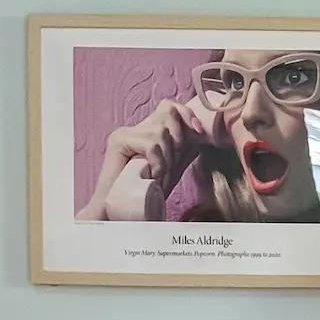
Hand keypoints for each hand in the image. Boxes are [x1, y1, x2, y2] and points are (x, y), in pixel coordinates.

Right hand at [78, 98, 222, 219]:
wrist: (120, 211)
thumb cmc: (146, 193)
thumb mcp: (172, 167)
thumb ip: (183, 149)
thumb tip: (201, 133)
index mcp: (148, 131)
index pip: (171, 107)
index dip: (188, 114)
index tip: (199, 131)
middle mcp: (135, 128)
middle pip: (168, 110)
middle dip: (178, 139)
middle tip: (171, 164)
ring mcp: (125, 133)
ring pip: (161, 131)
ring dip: (167, 157)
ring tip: (159, 174)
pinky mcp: (118, 140)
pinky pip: (151, 143)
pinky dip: (157, 161)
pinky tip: (152, 175)